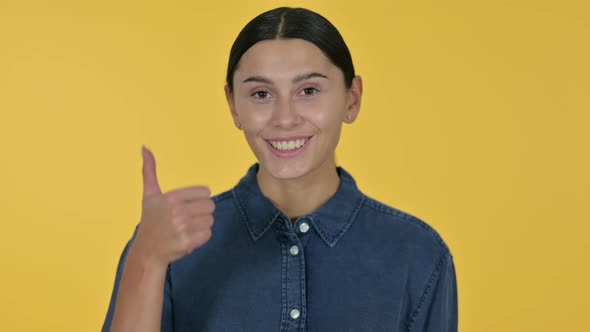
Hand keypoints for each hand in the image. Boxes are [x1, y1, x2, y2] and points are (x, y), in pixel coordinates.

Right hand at [129, 146, 214, 267]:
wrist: (147, 251)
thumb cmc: (150, 221)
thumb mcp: (149, 195)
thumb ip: (150, 171)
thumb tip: (144, 148)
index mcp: (172, 197)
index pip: (205, 192)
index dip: (198, 200)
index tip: (185, 207)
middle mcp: (177, 211)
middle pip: (211, 206)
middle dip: (201, 213)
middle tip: (187, 219)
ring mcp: (182, 227)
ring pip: (210, 220)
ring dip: (201, 226)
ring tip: (186, 229)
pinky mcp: (187, 242)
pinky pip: (208, 234)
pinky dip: (201, 238)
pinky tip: (187, 238)